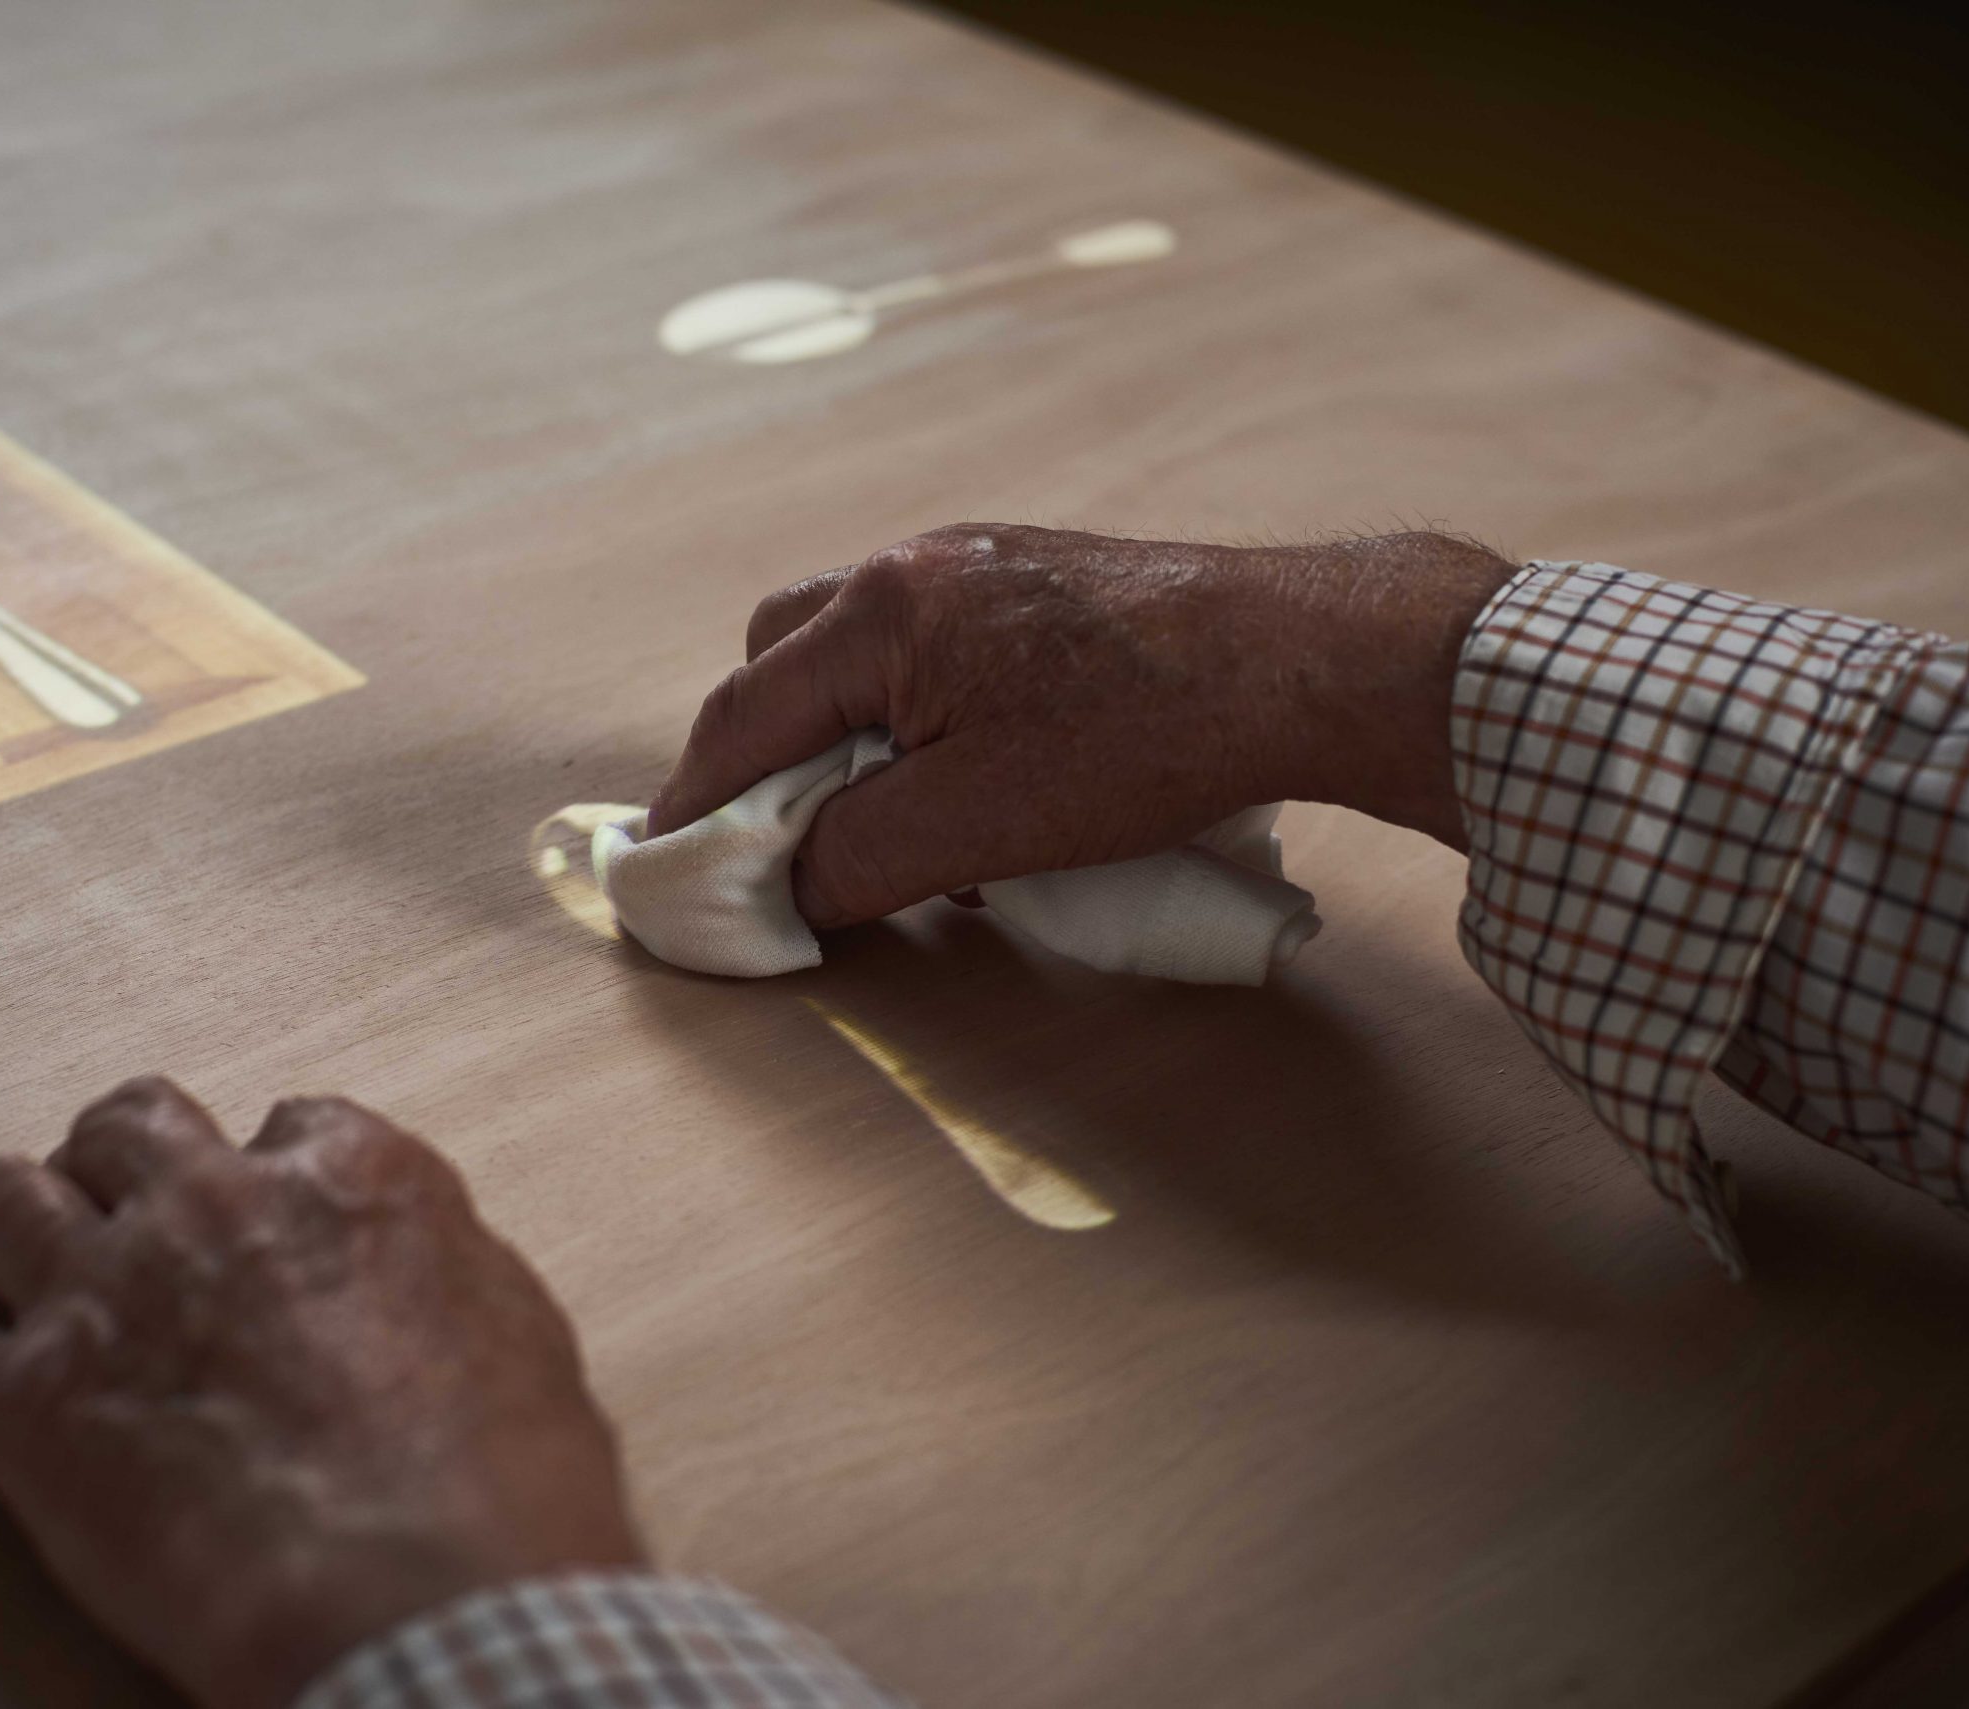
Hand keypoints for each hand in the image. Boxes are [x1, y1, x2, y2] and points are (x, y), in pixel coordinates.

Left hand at [0, 1078, 643, 1708]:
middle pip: (125, 1128)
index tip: (250, 1195)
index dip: (263, 1164)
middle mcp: (218, 1208)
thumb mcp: (521, 1339)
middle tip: (103, 1207)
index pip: (288, 1121)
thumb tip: (424, 1279)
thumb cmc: (500, 1492)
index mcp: (350, 1183)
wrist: (421, 1597)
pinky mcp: (26, 1407)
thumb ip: (449, 1276)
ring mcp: (109, 1297)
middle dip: (110, 1165)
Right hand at [648, 524, 1513, 925]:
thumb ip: (852, 857)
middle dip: (766, 754)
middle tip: (781, 841)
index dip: (694, 799)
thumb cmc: (1139, 737)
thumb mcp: (973, 824)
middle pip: (785, 660)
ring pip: (865, 658)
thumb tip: (783, 887)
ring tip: (897, 831)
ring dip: (853, 744)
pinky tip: (979, 789)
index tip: (666, 865)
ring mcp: (985, 567)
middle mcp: (918, 567)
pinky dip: (923, 723)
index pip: (741, 713)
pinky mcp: (1043, 587)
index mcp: (881, 613)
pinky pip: (939, 655)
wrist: (1301, 664)